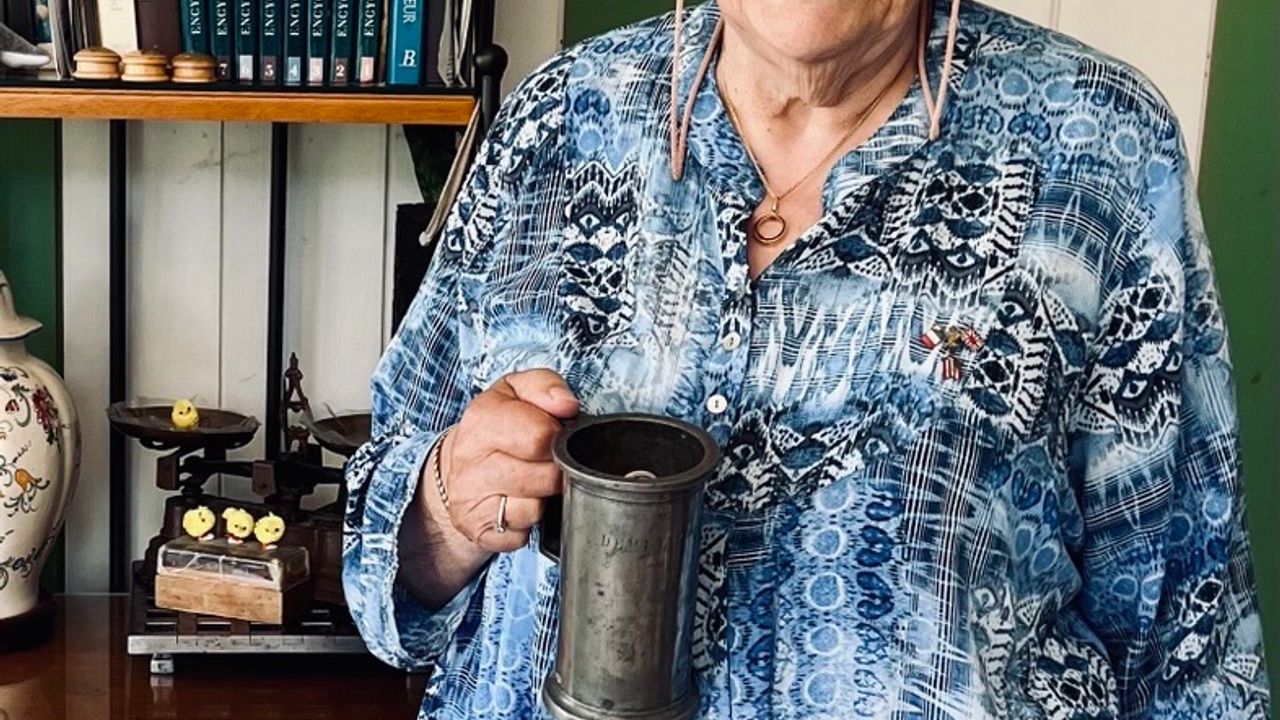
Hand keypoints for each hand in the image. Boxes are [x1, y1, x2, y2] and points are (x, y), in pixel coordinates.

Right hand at [435, 369, 579, 552]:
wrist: (458, 466)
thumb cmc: (498, 426)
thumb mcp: (517, 391)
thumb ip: (545, 386)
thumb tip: (567, 405)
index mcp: (482, 419)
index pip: (541, 436)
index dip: (557, 436)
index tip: (552, 434)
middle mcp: (469, 461)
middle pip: (545, 477)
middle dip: (555, 470)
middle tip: (546, 462)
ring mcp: (469, 499)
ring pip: (534, 510)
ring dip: (543, 498)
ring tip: (533, 482)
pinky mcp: (476, 530)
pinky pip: (521, 535)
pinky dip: (528, 524)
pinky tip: (519, 504)